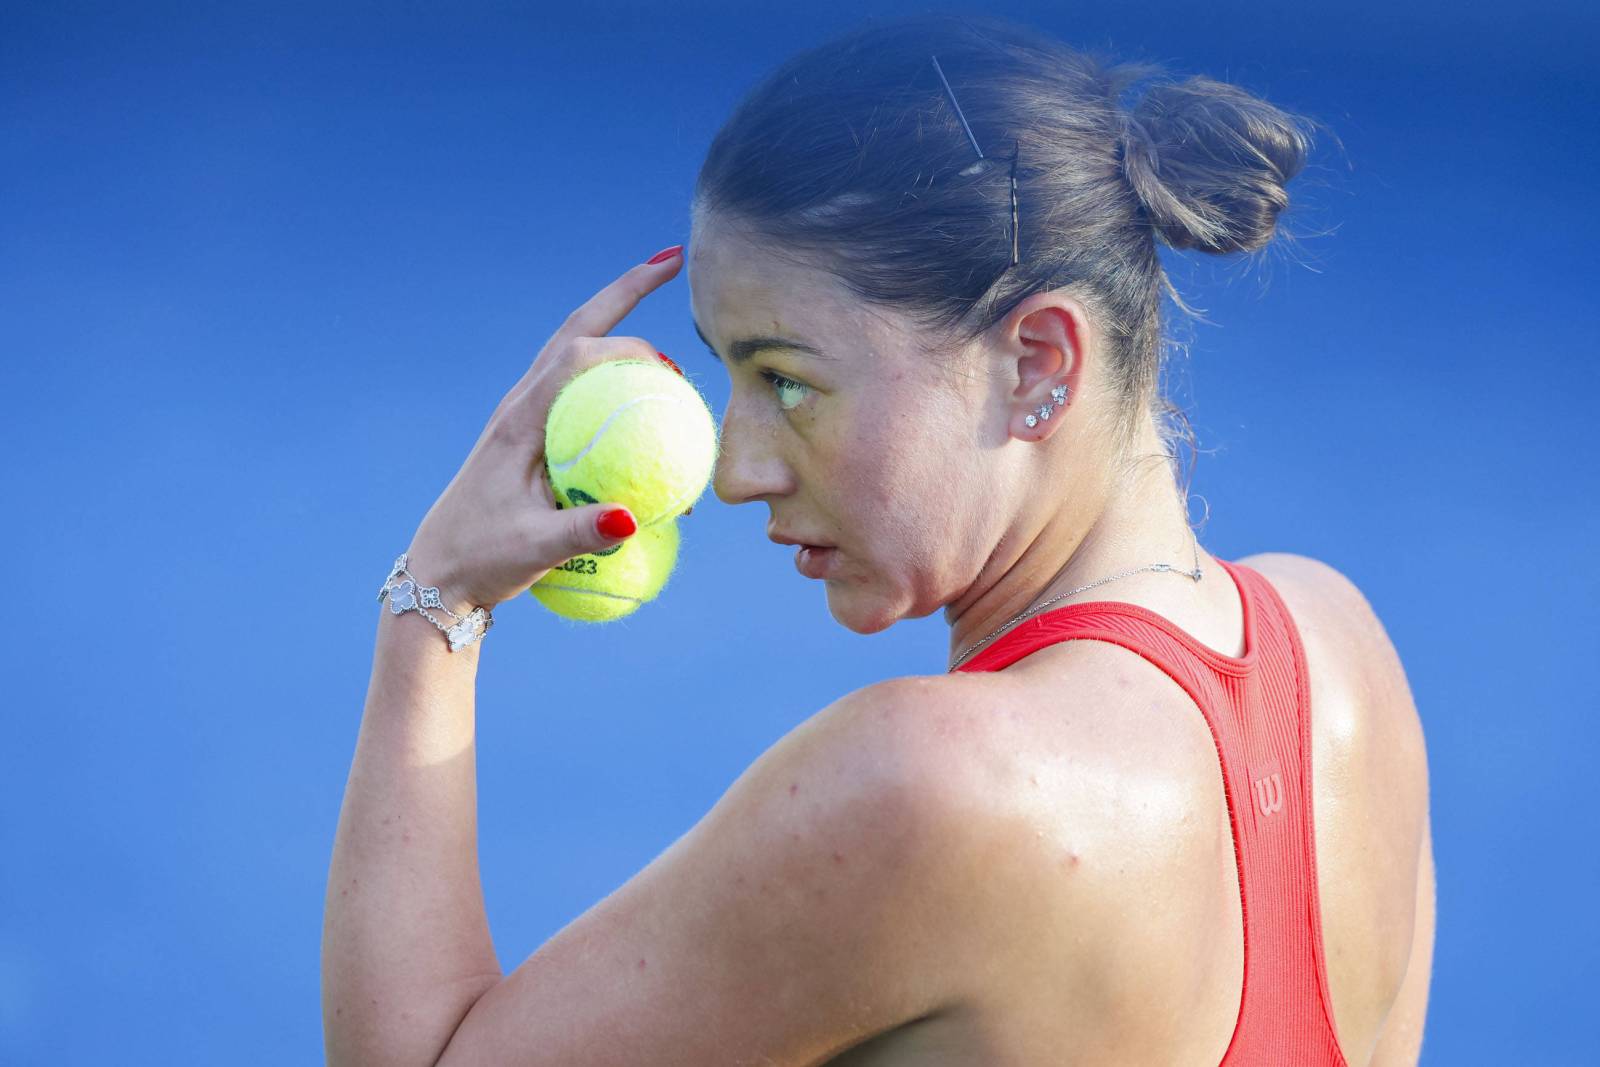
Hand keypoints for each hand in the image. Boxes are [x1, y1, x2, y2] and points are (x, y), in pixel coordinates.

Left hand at [403, 247, 687, 613]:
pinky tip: (647, 404)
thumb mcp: (532, 551)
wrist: (437, 575)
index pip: (578, 354)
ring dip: (620, 327)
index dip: (627, 341)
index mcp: (520, 420)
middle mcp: (521, 405)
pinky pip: (580, 393)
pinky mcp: (530, 436)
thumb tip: (635, 518)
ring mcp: (524, 417)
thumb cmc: (482, 559)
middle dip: (626, 290)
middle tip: (673, 262)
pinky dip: (615, 381)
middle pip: (579, 329)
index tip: (670, 363)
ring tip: (670, 328)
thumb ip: (583, 532)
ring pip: (577, 353)